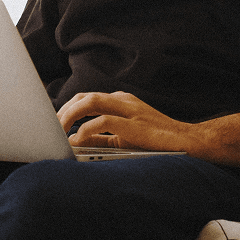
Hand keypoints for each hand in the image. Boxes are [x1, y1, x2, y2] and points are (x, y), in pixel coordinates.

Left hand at [56, 91, 191, 151]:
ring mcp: (129, 109)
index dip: (66, 109)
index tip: (53, 123)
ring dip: (69, 116)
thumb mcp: (124, 137)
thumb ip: (100, 138)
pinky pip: (104, 121)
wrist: (188, 142)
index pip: (85, 98)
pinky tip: (78, 140)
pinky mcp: (135, 124)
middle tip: (51, 129)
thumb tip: (74, 142)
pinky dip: (86, 130)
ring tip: (58, 132)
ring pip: (90, 102)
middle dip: (63, 111)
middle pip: (83, 97)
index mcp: (120, 101)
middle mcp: (123, 100)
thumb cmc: (156, 141)